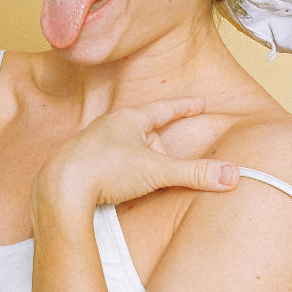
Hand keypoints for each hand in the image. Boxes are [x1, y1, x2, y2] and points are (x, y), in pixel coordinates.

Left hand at [32, 97, 237, 212]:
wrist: (60, 188)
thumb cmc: (105, 170)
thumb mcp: (157, 172)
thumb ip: (194, 173)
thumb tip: (231, 176)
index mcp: (127, 119)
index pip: (163, 109)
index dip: (183, 107)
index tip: (198, 102)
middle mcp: (107, 127)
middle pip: (143, 131)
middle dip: (159, 142)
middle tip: (171, 155)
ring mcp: (90, 145)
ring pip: (123, 148)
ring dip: (137, 159)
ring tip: (143, 176)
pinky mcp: (79, 164)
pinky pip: (107, 164)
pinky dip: (119, 172)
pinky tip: (118, 186)